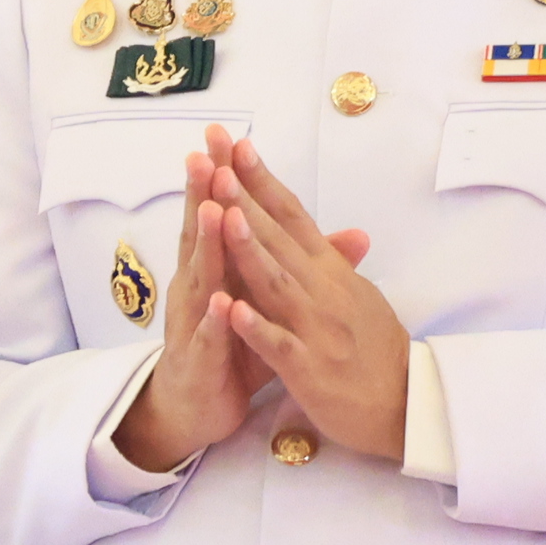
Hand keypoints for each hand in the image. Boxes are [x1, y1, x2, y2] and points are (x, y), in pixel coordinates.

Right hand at [109, 126, 278, 472]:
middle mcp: (198, 287)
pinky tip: (221, 305)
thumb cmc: (230, 348)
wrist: (194, 405)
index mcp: (215, 270)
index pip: (221, 215)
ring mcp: (194, 322)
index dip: (228, 179)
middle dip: (204, 194)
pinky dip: (215, 321)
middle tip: (205, 155)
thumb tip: (351, 236)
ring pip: (202, 280)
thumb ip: (300, 265)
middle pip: (201, 235)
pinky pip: (208, 340)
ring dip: (205, 246)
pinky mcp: (200, 360)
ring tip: (213, 211)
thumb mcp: (267, 302)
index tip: (231, 139)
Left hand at [208, 134, 402, 453]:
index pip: (293, 216)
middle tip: (218, 161)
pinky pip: (278, 344)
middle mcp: (324, 291)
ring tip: (222, 214)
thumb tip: (338, 227)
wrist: (406, 408)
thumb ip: (337, 261)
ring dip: (249, 248)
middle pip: (279, 238)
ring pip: (277, 282)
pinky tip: (232, 307)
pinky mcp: (310, 368)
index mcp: (330, 272)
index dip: (264, 181)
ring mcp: (317, 328)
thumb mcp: (358, 296)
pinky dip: (255, 325)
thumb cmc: (375, 351)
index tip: (236, 146)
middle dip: (246, 200)